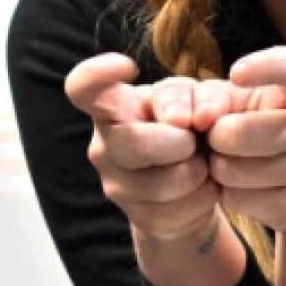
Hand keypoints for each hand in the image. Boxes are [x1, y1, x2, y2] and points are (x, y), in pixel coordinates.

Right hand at [68, 53, 220, 244]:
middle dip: (179, 142)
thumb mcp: (200, 99)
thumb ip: (196, 96)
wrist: (198, 184)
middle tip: (194, 141)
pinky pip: (178, 208)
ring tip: (200, 164)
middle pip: (134, 142)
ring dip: (196, 171)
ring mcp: (116, 184)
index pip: (82, 87)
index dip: (97, 74)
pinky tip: (200, 188)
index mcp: (113, 105)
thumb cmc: (194, 127)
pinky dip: (203, 196)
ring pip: (163, 182)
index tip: (130, 68)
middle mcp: (104, 144)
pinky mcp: (139, 217)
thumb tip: (183, 120)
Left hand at [209, 46, 285, 232]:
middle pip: (239, 132)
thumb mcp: (240, 102)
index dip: (268, 66)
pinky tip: (243, 185)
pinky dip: (228, 193)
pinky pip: (237, 199)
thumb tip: (200, 117)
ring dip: (219, 167)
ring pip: (232, 170)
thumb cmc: (259, 127)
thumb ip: (214, 97)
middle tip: (222, 136)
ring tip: (234, 160)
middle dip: (216, 136)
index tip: (235, 74)